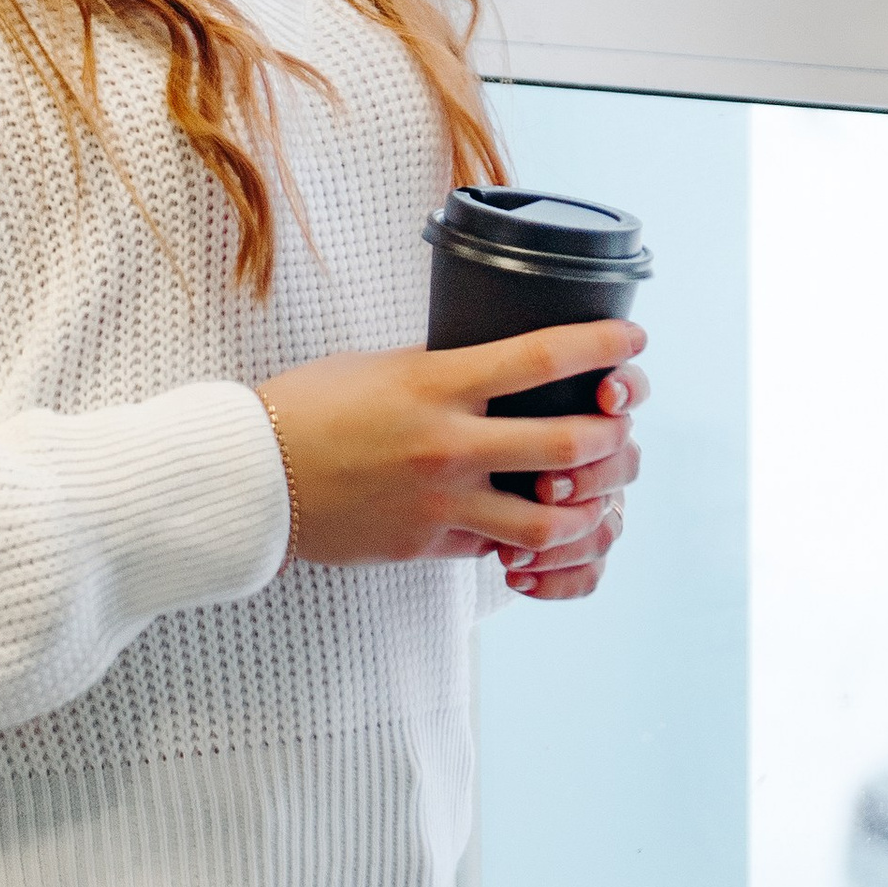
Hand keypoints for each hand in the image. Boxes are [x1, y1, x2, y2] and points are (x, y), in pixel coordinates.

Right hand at [255, 320, 645, 578]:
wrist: (253, 476)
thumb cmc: (310, 408)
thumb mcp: (383, 366)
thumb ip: (447, 372)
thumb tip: (502, 373)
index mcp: (438, 382)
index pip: (543, 358)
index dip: (603, 347)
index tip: (634, 340)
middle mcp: (449, 442)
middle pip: (571, 443)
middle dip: (615, 434)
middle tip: (622, 421)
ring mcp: (443, 500)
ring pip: (553, 517)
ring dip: (590, 504)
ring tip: (596, 489)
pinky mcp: (431, 543)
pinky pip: (502, 546)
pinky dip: (531, 539)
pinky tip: (539, 525)